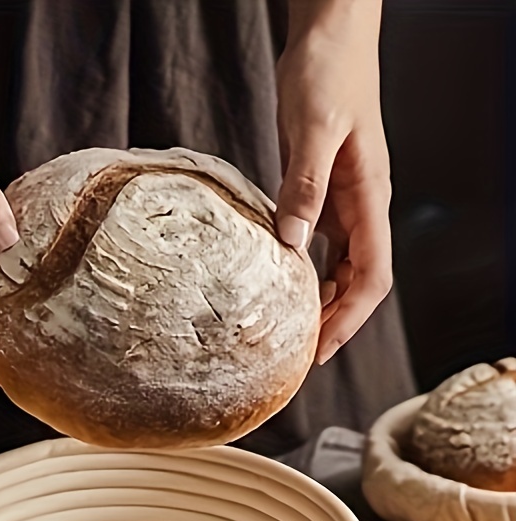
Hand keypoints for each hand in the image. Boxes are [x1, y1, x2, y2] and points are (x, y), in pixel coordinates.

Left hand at [276, 1, 390, 364]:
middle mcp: (360, 205)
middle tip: (297, 352)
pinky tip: (281, 281)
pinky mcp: (319, 188)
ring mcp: (341, 198)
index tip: (320, 349)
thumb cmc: (328, 71)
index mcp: (370, 196)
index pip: (372, 276)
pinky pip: (317, 241)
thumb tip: (293, 245)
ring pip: (338, 265)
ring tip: (290, 329)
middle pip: (357, 281)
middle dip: (333, 319)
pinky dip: (304, 268)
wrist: (328, 35)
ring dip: (319, 298)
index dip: (350, 318)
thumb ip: (304, 186)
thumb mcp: (313, 128)